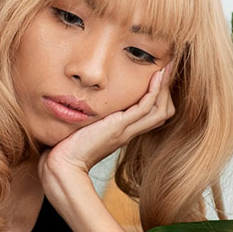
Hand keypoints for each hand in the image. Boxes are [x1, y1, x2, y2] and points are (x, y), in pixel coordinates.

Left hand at [41, 65, 175, 176]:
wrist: (63, 164)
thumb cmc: (67, 147)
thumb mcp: (83, 127)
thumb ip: (89, 117)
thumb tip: (81, 102)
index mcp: (123, 131)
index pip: (152, 114)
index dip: (160, 96)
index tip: (159, 75)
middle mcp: (129, 131)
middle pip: (162, 112)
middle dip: (168, 90)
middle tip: (169, 68)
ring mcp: (126, 130)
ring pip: (159, 109)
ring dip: (165, 87)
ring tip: (168, 67)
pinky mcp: (119, 127)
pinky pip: (146, 107)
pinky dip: (155, 90)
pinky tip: (157, 76)